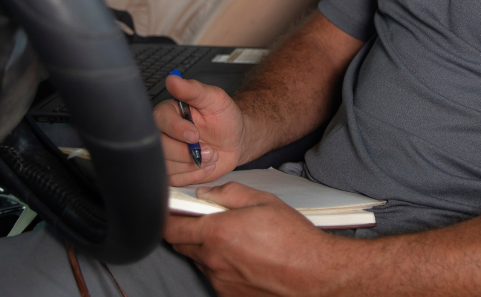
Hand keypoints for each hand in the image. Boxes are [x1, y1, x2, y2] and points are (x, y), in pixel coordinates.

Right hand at [154, 75, 244, 185]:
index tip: (195, 134)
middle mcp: (164, 133)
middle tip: (210, 149)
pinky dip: (195, 175)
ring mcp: (167, 154)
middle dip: (186, 153)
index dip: (176, 130)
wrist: (236, 139)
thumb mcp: (214, 98)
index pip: (160, 120)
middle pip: (159, 147)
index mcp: (169, 112)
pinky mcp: (174, 171)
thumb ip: (193, 90)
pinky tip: (207, 165)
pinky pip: (175, 180)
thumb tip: (173, 79)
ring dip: (193, 165)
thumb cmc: (224, 117)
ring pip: (166, 166)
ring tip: (212, 155)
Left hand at [165, 182, 346, 296]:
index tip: (174, 209)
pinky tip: (242, 257)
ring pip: (198, 260)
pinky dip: (220, 265)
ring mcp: (219, 281)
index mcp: (216, 233)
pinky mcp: (227, 295)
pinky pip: (213, 276)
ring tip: (234, 239)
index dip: (168, 215)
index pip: (171, 227)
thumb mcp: (263, 201)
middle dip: (188, 229)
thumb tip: (206, 193)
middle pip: (180, 243)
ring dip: (205, 248)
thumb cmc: (293, 238)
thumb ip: (229, 193)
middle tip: (209, 219)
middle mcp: (212, 260)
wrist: (313, 273)